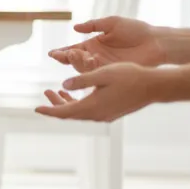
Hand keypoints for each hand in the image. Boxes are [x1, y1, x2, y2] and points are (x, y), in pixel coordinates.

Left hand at [35, 63, 161, 121]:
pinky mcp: (111, 112)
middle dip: (55, 105)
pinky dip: (78, 103)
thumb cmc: (130, 76)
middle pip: (69, 114)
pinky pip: (88, 111)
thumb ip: (82, 80)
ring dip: (66, 103)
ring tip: (55, 91)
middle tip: (45, 93)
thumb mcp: (102, 73)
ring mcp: (104, 115)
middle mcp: (97, 115)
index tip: (35, 108)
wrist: (154, 86)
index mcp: (92, 107)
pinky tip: (75, 93)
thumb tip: (64, 85)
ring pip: (79, 112)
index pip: (63, 113)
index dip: (49, 110)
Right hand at [48, 16, 166, 72]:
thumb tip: (75, 27)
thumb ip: (93, 25)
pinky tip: (89, 60)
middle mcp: (95, 56)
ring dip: (77, 62)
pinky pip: (96, 73)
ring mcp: (103, 66)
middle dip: (66, 58)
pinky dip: (90, 68)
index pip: (73, 49)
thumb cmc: (136, 30)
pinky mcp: (112, 72)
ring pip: (83, 68)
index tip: (52, 53)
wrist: (155, 42)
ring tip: (74, 55)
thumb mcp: (112, 23)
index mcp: (94, 44)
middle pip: (75, 60)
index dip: (62, 52)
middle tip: (65, 54)